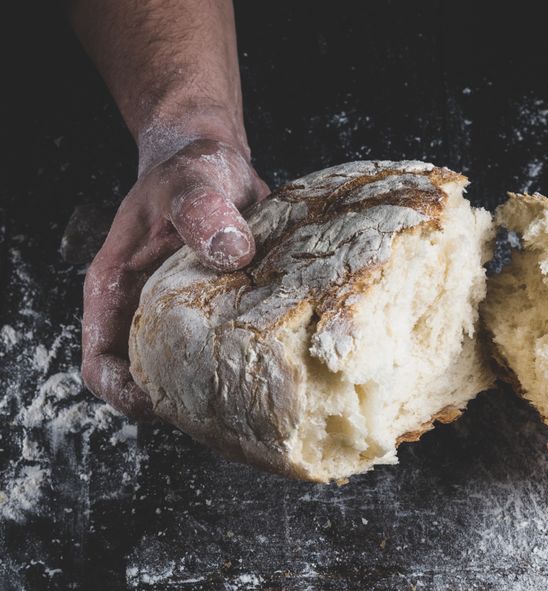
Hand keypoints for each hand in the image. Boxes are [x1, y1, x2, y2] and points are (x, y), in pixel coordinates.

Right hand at [82, 137, 269, 417]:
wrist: (216, 166)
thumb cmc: (189, 172)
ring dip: (216, 388)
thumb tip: (230, 250)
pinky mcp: (217, 315)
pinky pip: (224, 352)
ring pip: (188, 374)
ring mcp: (181, 317)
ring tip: (255, 395)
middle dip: (180, 403)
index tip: (165, 403)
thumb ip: (201, 209)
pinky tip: (275, 364)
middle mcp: (144, 312)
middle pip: (148, 381)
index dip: (125, 394)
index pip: (102, 363)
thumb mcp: (191, 181)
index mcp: (116, 290)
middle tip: (227, 410)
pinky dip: (245, 363)